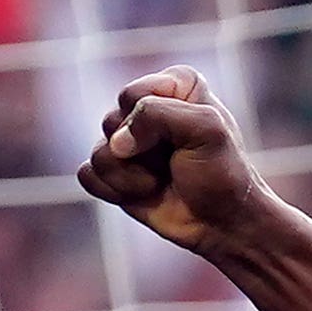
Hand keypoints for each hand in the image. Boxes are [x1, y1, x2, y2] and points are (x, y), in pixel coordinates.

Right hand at [82, 64, 272, 252]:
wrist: (223, 224)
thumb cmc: (221, 173)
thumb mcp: (205, 130)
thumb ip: (158, 115)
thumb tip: (115, 143)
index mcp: (174, 86)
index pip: (132, 95)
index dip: (148, 123)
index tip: (183, 141)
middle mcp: (147, 107)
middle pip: (111, 122)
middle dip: (141, 152)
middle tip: (173, 164)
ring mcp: (128, 141)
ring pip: (99, 152)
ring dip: (131, 177)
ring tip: (161, 183)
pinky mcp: (115, 171)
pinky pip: (88, 175)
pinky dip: (113, 190)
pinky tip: (143, 194)